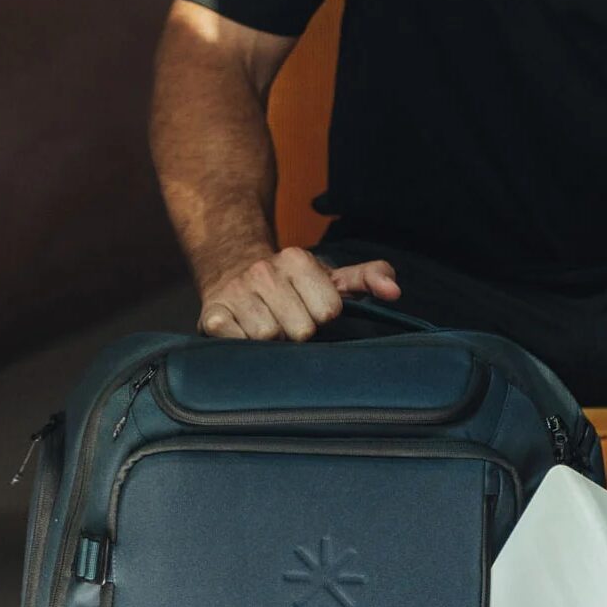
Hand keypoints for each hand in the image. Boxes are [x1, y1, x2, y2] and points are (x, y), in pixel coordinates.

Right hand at [198, 247, 401, 340]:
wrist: (232, 273)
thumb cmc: (291, 285)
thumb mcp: (331, 277)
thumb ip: (369, 278)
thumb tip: (394, 291)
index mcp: (298, 260)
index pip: (328, 312)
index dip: (323, 319)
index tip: (310, 310)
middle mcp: (264, 271)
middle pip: (300, 330)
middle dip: (298, 334)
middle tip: (288, 324)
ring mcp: (236, 292)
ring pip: (269, 339)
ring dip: (272, 344)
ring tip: (267, 329)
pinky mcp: (212, 315)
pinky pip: (237, 343)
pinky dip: (244, 346)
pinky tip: (245, 335)